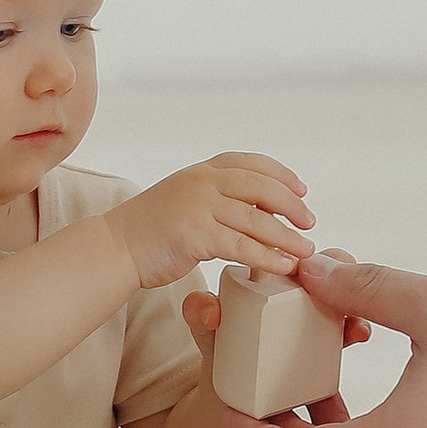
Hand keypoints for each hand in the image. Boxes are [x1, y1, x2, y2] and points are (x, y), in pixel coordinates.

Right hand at [109, 155, 310, 291]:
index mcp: (202, 170)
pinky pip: (242, 246)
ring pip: (256, 218)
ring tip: (306, 249)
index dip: (281, 175)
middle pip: (261, 186)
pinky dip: (268, 256)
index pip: (251, 162)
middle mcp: (202, 182)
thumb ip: (216, 196)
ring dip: (287, 235)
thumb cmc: (152, 230)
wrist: (115, 247)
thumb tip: (258, 207)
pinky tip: (283, 265)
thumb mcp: (186, 198)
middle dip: (292, 204)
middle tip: (310, 222)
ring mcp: (198, 206)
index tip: (302, 190)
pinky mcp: (195, 235)